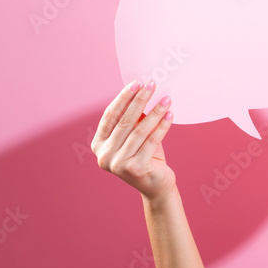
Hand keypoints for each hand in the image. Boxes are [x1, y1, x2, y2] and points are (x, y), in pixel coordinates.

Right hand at [92, 80, 175, 199]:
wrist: (156, 185)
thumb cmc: (146, 156)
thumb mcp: (135, 135)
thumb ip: (133, 118)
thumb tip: (143, 90)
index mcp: (98, 144)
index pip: (110, 115)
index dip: (123, 98)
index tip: (137, 83)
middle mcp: (104, 155)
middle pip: (124, 121)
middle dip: (140, 100)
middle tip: (152, 84)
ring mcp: (117, 163)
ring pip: (139, 130)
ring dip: (154, 112)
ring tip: (166, 99)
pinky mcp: (135, 168)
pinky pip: (151, 141)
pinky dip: (162, 126)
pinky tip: (170, 115)